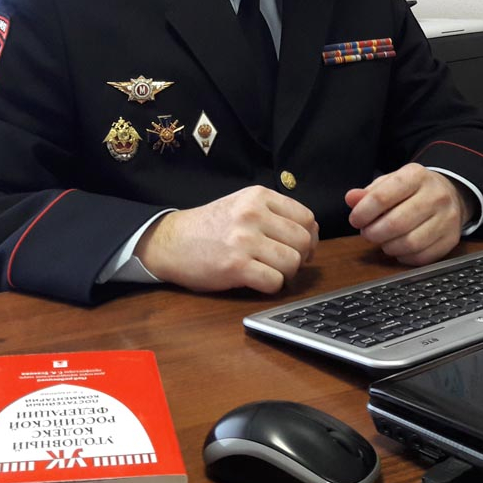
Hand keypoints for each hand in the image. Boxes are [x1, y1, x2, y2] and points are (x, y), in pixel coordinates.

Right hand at [135, 186, 318, 293]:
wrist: (171, 241)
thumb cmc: (210, 227)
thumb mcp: (242, 205)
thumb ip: (274, 213)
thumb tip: (311, 234)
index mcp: (258, 196)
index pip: (307, 217)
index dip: (308, 237)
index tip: (297, 247)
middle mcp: (253, 214)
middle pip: (304, 241)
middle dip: (300, 257)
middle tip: (284, 263)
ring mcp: (244, 240)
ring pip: (293, 262)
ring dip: (286, 273)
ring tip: (269, 271)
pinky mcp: (235, 266)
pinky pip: (274, 282)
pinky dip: (271, 286)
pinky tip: (257, 281)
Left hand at [345, 163, 471, 265]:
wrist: (450, 194)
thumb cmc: (413, 190)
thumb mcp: (391, 183)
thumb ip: (369, 192)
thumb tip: (351, 199)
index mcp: (416, 176)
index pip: (383, 196)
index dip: (363, 212)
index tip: (355, 220)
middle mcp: (435, 195)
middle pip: (396, 223)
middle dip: (374, 233)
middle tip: (367, 233)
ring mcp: (447, 218)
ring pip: (410, 243)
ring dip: (388, 247)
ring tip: (383, 240)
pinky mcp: (451, 239)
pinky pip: (422, 256)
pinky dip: (404, 257)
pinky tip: (399, 248)